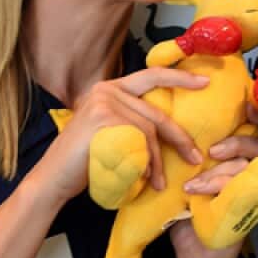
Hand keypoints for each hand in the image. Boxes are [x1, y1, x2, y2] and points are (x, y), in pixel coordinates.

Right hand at [23, 66, 208, 207]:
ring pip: (149, 130)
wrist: (53, 179)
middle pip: (156, 113)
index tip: (205, 81)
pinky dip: (146, 162)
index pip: (152, 76)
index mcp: (110, 88)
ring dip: (159, 160)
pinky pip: (138, 141)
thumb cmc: (84, 160)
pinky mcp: (103, 118)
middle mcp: (106, 89)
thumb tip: (170, 127)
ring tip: (159, 181)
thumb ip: (133, 120)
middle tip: (196, 156)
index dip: (180, 77)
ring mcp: (104, 102)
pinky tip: (143, 178)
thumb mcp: (112, 132)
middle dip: (180, 138)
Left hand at [172, 106, 257, 257]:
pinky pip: (244, 191)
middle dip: (236, 144)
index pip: (252, 129)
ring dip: (220, 173)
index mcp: (237, 158)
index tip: (245, 103)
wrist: (193, 254)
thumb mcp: (187, 175)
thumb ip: (190, 151)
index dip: (254, 115)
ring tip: (194, 184)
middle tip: (214, 151)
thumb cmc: (189, 212)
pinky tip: (198, 194)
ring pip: (248, 168)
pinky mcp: (250, 210)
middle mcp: (250, 171)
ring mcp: (253, 191)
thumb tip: (174, 120)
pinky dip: (220, 189)